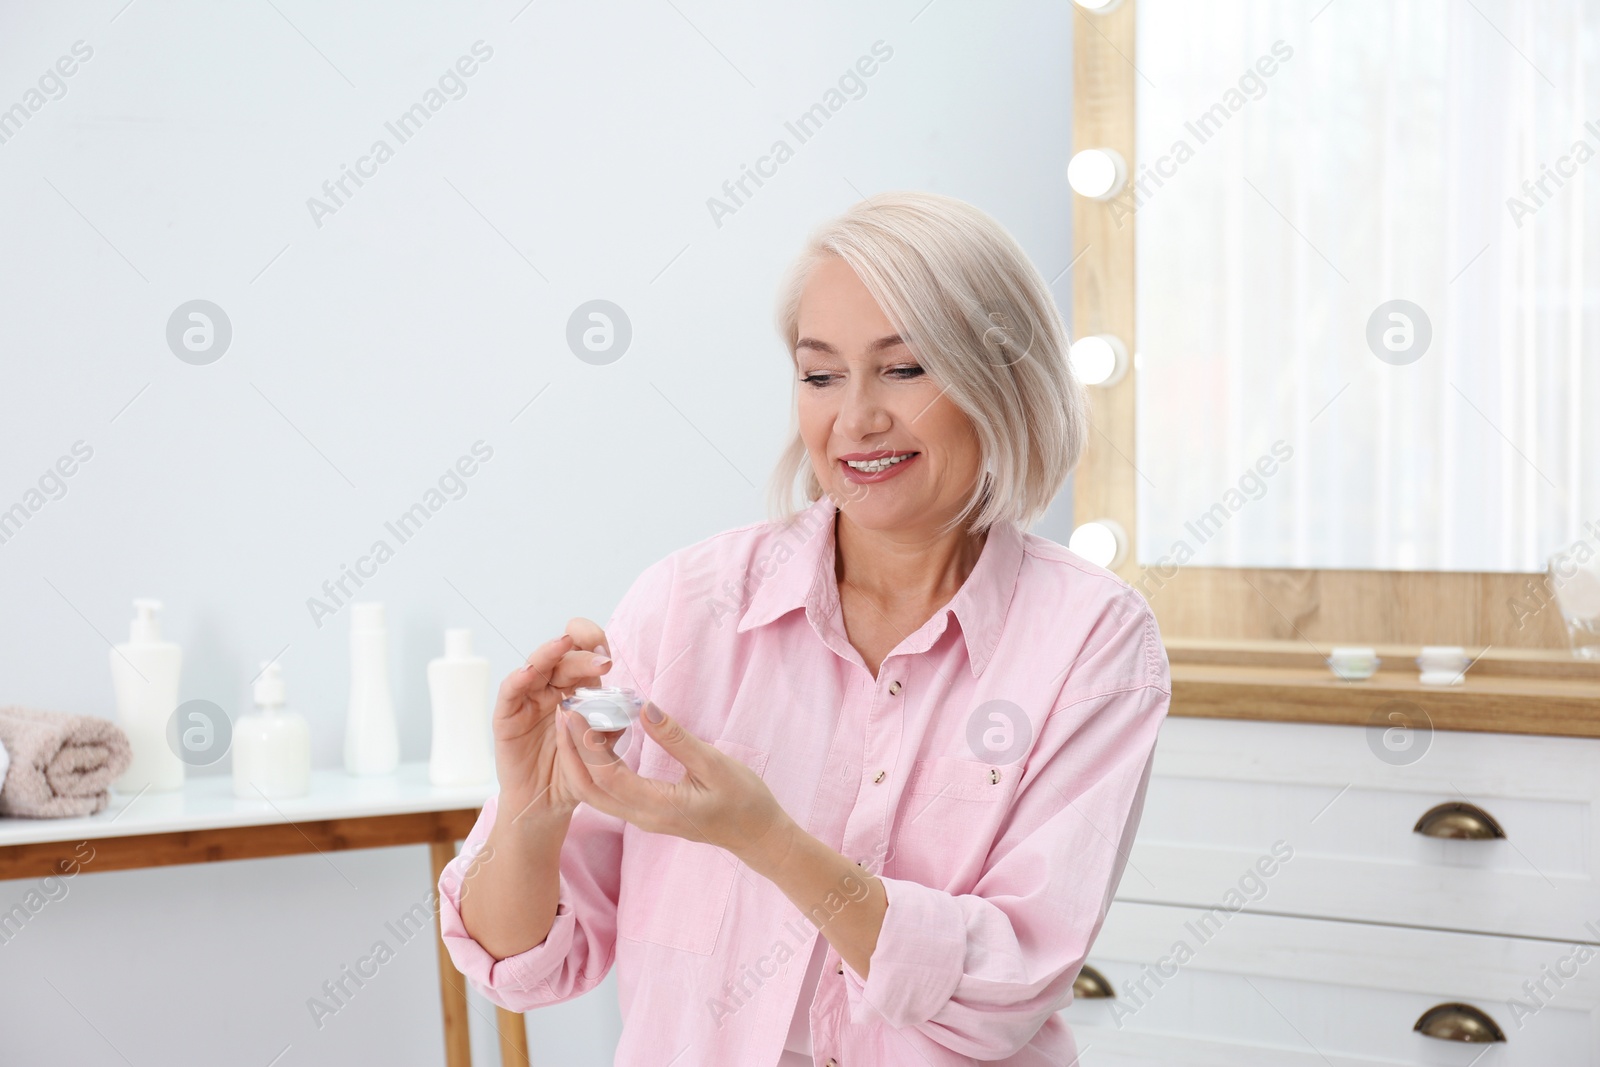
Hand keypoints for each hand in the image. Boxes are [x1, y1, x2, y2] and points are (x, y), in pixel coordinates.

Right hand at [490, 617, 613, 825]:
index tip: (609, 653)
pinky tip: (530, 671)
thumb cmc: (573, 774)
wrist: (546, 804)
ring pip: (536, 666)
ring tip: (564, 644)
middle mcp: (552, 690)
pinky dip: (518, 678)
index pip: (584, 656)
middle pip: (563, 659)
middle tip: (602, 660)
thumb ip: (611, 731)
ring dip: (550, 653)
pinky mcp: (507, 717)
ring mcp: (528, 700)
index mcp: (576, 691)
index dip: (594, 645)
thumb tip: (630, 711)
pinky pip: (510, 692)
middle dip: (582, 653)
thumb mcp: (599, 753)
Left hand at [554, 700, 795, 868]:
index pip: (609, 778)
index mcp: (659, 808)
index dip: (588, 746)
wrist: (757, 834)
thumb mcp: (715, 764)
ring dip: (579, 759)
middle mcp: (642, 817)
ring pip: (595, 793)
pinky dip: (595, 765)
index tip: (577, 713)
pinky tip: (598, 737)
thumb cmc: (744, 800)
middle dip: (571, 752)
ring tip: (574, 721)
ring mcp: (642, 817)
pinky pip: (608, 791)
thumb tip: (644, 708)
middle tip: (565, 712)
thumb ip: (676, 738)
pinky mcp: (644, 811)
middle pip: (590, 790)